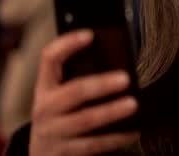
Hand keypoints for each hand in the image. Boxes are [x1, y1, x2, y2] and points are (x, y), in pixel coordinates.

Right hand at [29, 30, 138, 155]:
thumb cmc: (60, 118)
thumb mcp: (61, 98)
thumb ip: (79, 80)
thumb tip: (118, 64)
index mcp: (45, 88)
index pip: (49, 59)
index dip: (67, 44)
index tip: (90, 34)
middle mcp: (45, 109)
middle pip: (74, 91)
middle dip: (101, 84)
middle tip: (126, 79)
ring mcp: (53, 133)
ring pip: (86, 120)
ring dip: (112, 111)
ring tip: (133, 104)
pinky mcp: (64, 153)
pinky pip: (93, 145)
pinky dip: (116, 138)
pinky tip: (133, 131)